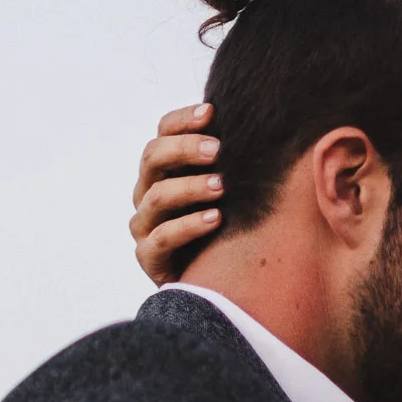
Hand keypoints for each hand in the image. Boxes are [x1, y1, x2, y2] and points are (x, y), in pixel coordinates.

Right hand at [130, 103, 223, 283]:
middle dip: (185, 149)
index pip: (162, 132)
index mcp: (163, 170)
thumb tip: (257, 125)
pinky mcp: (148, 258)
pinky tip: (215, 219)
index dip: (183, 120)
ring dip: (190, 187)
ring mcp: (144, 225)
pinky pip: (162, 237)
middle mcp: (147, 192)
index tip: (211, 113)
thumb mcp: (228, 192)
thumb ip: (230, 163)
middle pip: (153, 157)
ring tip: (222, 186)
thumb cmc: (224, 230)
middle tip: (219, 150)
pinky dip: (188, 226)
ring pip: (157, 197)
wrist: (213, 288)